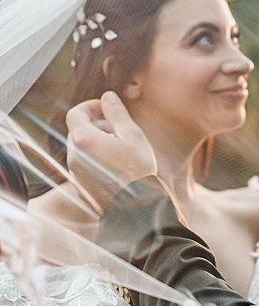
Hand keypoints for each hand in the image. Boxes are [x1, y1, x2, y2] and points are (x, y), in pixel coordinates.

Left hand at [66, 91, 156, 211]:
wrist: (138, 209)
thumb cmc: (138, 171)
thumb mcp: (132, 135)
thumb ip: (117, 113)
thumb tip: (107, 97)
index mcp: (84, 140)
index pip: (75, 114)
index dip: (90, 106)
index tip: (105, 108)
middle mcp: (74, 156)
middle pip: (78, 131)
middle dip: (97, 125)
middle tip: (121, 131)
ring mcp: (75, 174)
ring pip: (81, 148)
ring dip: (97, 142)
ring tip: (122, 150)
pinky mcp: (81, 187)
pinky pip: (84, 165)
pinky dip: (96, 159)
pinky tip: (118, 167)